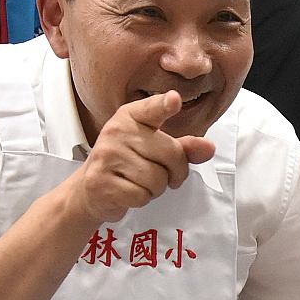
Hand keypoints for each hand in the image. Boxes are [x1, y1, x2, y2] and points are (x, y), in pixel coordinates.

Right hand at [66, 91, 216, 224]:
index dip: (164, 105)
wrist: (91, 189)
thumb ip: (184, 147)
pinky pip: (141, 195)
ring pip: (157, 179)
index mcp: (131, 116)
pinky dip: (142, 200)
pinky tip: (129, 192)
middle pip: (170, 154)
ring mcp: (107, 156)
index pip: (152, 109)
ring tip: (142, 183)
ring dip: (156, 188)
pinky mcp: (102, 182)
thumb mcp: (155, 149)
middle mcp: (116, 131)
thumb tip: (209, 148)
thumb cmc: (129, 164)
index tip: (174, 100)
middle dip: (176, 172)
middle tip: (165, 176)